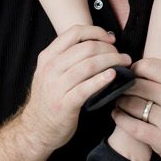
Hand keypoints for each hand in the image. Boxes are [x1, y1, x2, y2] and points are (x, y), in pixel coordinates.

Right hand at [19, 26, 130, 155]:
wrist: (36, 129)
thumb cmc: (50, 98)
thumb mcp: (51, 71)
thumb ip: (67, 56)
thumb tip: (98, 41)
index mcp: (48, 56)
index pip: (75, 32)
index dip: (97, 32)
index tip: (111, 39)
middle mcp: (50, 68)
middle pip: (86, 48)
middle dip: (110, 49)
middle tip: (122, 55)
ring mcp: (56, 86)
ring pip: (89, 65)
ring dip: (112, 61)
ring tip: (124, 64)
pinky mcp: (64, 104)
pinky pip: (86, 88)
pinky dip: (102, 80)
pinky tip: (113, 76)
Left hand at [106, 56, 160, 160]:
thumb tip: (137, 67)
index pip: (150, 66)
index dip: (135, 69)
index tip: (130, 74)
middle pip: (138, 85)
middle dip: (125, 86)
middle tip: (120, 89)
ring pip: (132, 104)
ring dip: (120, 102)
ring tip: (119, 102)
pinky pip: (132, 125)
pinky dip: (120, 118)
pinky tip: (117, 115)